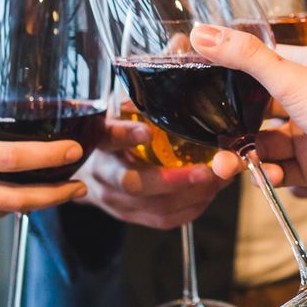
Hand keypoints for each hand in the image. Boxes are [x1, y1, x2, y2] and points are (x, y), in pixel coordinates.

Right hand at [78, 115, 229, 228]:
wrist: (88, 174)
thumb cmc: (111, 139)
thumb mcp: (117, 116)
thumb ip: (137, 106)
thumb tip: (172, 86)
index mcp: (101, 143)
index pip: (110, 138)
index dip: (126, 136)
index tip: (146, 131)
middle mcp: (105, 176)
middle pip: (136, 185)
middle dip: (174, 181)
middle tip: (205, 171)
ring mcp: (118, 202)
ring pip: (156, 208)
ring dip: (192, 196)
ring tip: (217, 181)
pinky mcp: (132, 217)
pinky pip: (165, 220)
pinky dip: (193, 207)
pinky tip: (210, 193)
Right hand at [190, 25, 306, 229]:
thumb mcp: (292, 79)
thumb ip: (245, 57)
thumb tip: (202, 33)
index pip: (262, 61)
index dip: (232, 70)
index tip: (202, 76)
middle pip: (258, 108)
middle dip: (233, 123)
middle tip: (212, 134)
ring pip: (264, 142)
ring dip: (246, 154)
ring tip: (231, 166)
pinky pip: (280, 169)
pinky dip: (269, 173)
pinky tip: (267, 176)